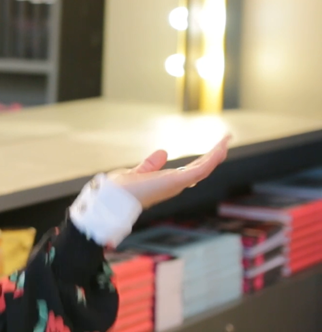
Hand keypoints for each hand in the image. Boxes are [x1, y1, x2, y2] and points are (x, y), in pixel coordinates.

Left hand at [107, 135, 230, 208]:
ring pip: (204, 169)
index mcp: (167, 182)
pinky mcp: (177, 181)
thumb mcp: (139, 172)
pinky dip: (211, 159)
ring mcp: (177, 184)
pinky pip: (199, 170)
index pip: (190, 170)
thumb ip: (150, 165)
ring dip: (216, 155)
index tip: (212, 151)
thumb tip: (162, 153)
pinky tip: (220, 149)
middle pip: (200, 169)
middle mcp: (174, 184)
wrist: (114, 198)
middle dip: (214, 156)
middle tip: (225, 142)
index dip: (202, 160)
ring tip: (226, 141)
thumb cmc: (121, 190)